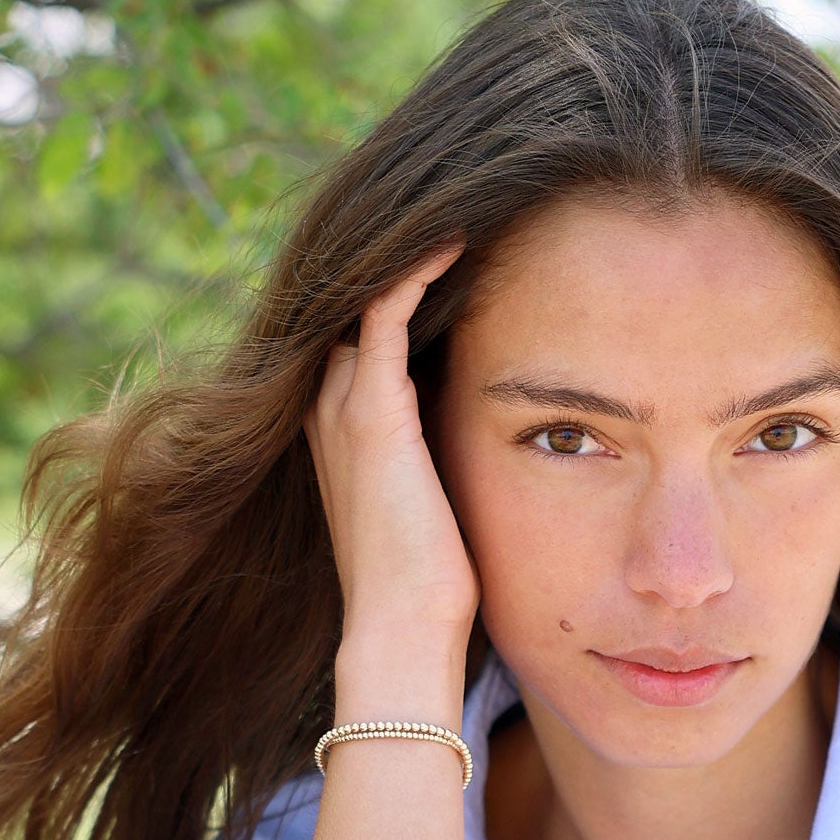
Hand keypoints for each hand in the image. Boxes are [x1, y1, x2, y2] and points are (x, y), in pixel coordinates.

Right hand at [305, 243, 479, 675]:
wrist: (402, 630)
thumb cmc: (430, 587)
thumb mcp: (437, 504)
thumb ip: (446, 459)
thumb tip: (508, 433)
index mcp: (345, 432)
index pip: (364, 335)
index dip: (403, 295)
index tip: (459, 256)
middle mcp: (331, 409)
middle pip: (357, 306)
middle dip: (402, 265)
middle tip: (466, 215)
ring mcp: (345, 406)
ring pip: (368, 297)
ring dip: (411, 256)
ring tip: (463, 209)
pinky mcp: (371, 412)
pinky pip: (386, 310)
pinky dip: (416, 269)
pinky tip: (456, 236)